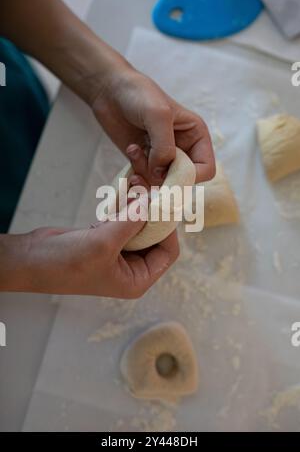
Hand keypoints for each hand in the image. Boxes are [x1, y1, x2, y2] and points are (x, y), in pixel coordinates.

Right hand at [0, 202, 178, 297]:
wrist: (31, 259)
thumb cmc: (67, 263)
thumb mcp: (104, 243)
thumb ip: (131, 222)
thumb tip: (153, 200)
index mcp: (137, 279)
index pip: (168, 252)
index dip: (168, 228)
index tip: (163, 203)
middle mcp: (131, 267)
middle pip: (155, 236)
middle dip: (151, 212)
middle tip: (149, 187)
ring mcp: (118, 253)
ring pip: (138, 225)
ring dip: (137, 205)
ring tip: (135, 184)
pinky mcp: (105, 239)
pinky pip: (123, 220)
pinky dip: (123, 206)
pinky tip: (121, 193)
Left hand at [92, 68, 215, 184]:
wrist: (110, 90)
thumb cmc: (139, 94)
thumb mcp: (158, 115)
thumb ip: (164, 147)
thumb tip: (160, 173)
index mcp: (196, 136)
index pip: (205, 169)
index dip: (190, 176)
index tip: (168, 170)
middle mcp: (183, 149)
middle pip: (181, 180)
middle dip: (163, 176)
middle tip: (146, 162)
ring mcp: (162, 157)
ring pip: (161, 182)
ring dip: (145, 171)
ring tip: (134, 149)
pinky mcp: (144, 161)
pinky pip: (145, 179)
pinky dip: (136, 172)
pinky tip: (131, 150)